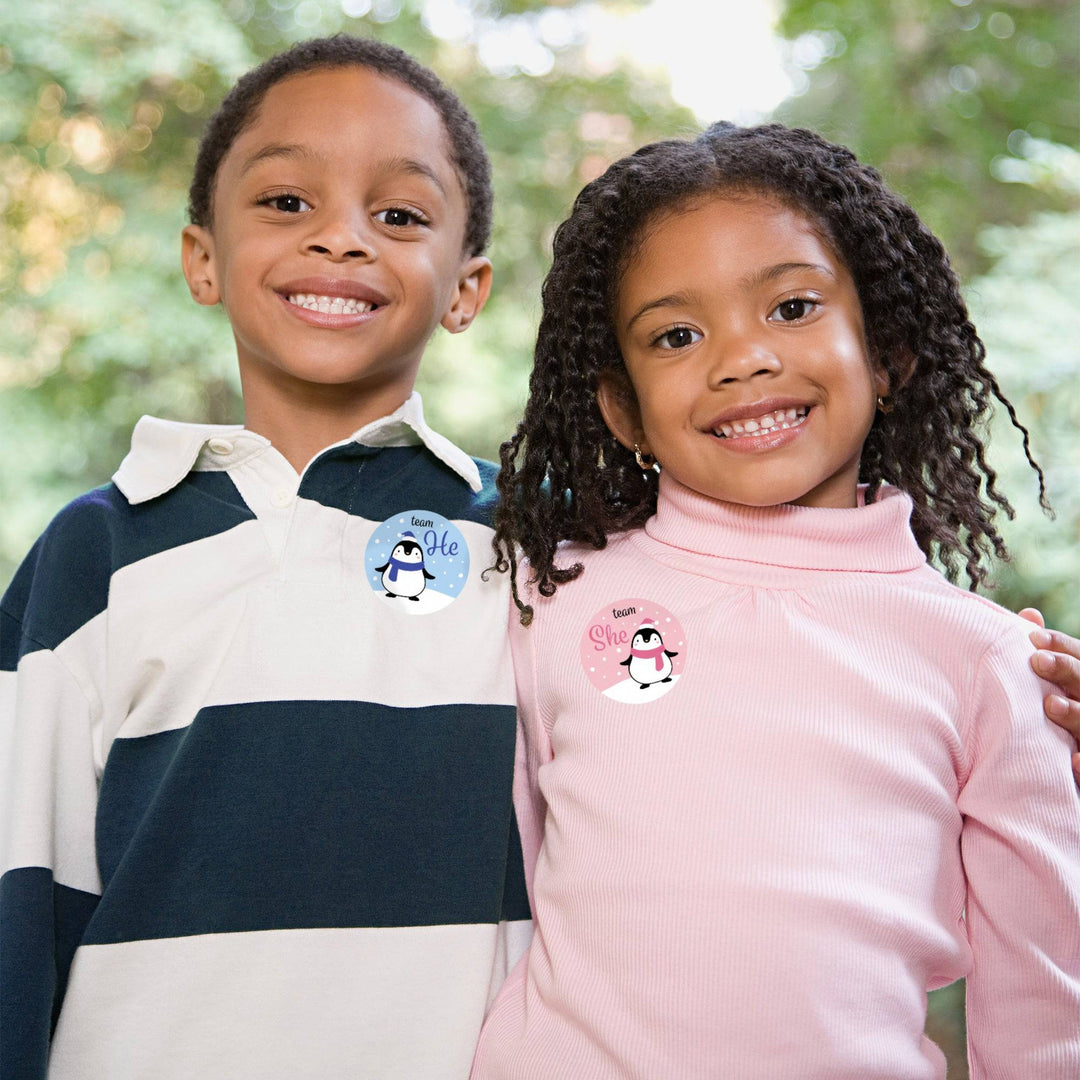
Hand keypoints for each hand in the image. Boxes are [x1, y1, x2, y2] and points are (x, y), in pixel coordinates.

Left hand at [1019, 609, 1079, 778]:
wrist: (1062, 766)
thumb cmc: (1052, 718)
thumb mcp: (1051, 685)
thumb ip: (1044, 654)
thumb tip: (1029, 615)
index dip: (1062, 646)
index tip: (1033, 637)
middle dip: (1067, 672)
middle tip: (1037, 661)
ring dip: (1076, 715)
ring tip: (1051, 704)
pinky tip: (1074, 761)